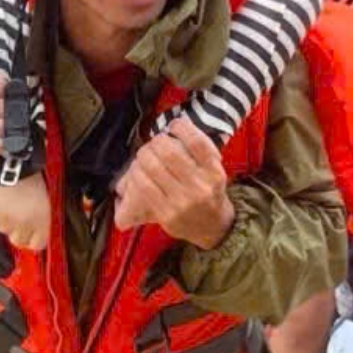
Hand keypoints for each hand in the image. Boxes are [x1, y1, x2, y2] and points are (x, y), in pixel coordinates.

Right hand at [0, 173, 50, 250]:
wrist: (10, 161)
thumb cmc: (28, 177)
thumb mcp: (43, 200)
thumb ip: (40, 221)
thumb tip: (35, 238)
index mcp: (41, 219)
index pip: (37, 245)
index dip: (33, 239)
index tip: (30, 234)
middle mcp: (24, 223)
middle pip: (18, 240)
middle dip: (17, 230)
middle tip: (17, 212)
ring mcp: (5, 220)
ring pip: (2, 229)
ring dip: (4, 219)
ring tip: (7, 200)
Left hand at [112, 117, 234, 248]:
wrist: (213, 228)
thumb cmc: (210, 192)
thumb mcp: (215, 171)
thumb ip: (201, 152)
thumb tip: (176, 125)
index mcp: (214, 173)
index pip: (197, 143)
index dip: (181, 127)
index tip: (174, 125)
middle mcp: (200, 187)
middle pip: (169, 152)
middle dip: (156, 142)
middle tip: (155, 143)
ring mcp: (182, 202)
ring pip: (152, 168)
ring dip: (143, 155)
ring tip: (144, 155)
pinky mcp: (166, 215)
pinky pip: (144, 187)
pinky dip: (136, 174)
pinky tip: (137, 171)